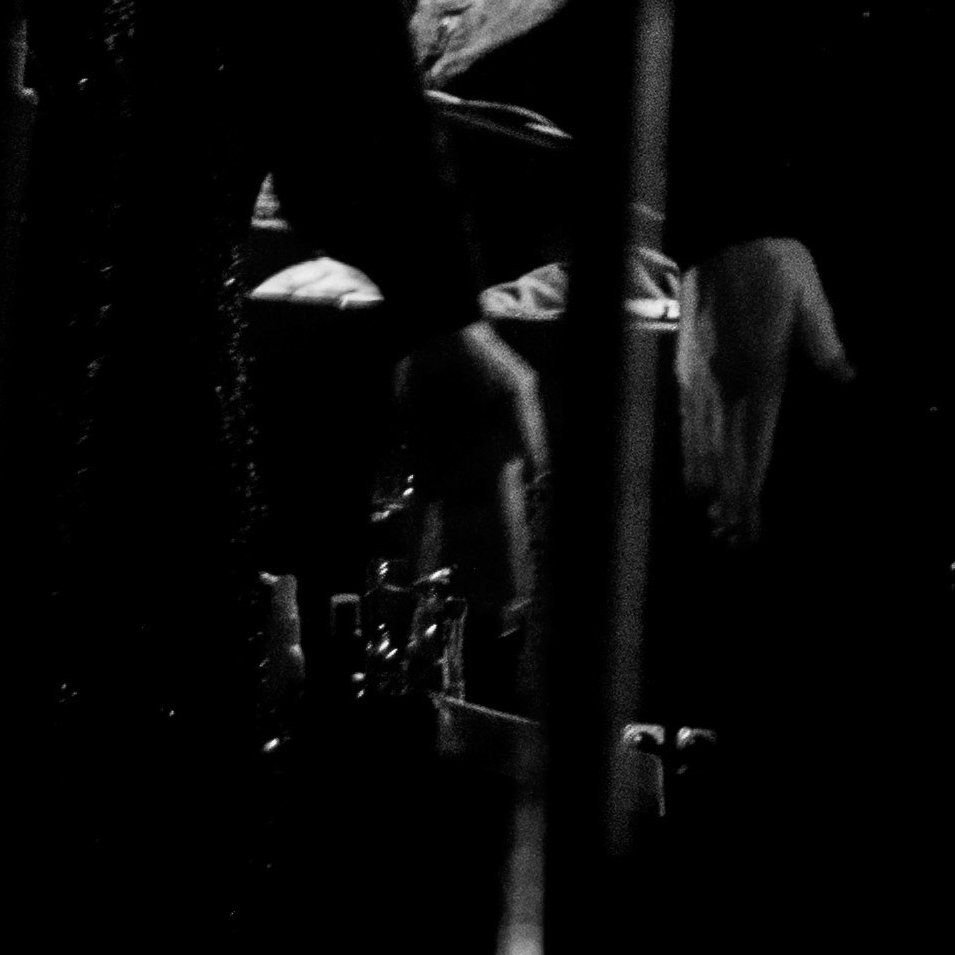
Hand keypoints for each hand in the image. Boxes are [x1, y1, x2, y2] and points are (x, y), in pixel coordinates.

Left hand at [400, 321, 546, 648]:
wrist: (432, 338)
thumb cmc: (479, 358)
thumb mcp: (513, 387)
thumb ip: (527, 424)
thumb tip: (537, 465)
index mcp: (511, 459)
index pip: (515, 520)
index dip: (517, 559)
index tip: (523, 595)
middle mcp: (486, 473)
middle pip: (489, 536)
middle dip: (495, 575)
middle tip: (499, 616)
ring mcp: (454, 472)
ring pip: (459, 531)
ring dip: (461, 565)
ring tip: (464, 602)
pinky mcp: (424, 465)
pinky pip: (422, 509)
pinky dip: (422, 536)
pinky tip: (418, 564)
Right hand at [675, 235, 857, 550]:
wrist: (724, 229)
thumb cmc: (775, 262)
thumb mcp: (811, 297)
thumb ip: (825, 342)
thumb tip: (846, 377)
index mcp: (762, 369)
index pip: (756, 441)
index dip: (752, 485)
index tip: (751, 520)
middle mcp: (726, 381)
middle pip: (727, 452)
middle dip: (731, 497)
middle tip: (733, 538)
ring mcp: (701, 375)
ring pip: (702, 441)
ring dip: (708, 481)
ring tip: (712, 517)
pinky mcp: (686, 364)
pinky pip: (686, 419)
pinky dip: (689, 450)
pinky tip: (692, 470)